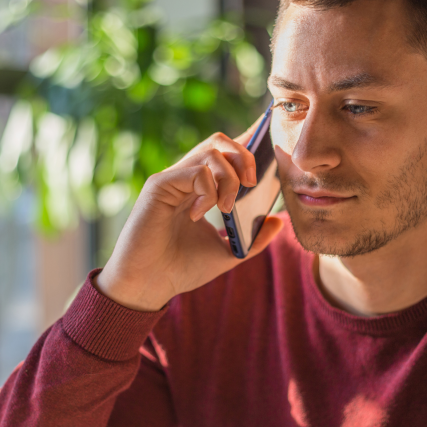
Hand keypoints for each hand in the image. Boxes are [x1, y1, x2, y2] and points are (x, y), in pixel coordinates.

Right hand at [94, 122, 284, 311]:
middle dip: (245, 155)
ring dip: (230, 177)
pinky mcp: (158, 185)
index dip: (249, 143)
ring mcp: (172, 179)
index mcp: (201, 189)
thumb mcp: (228, 253)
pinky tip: (197, 214)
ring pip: (211, 151)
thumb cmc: (181, 269)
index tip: (270, 149)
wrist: (148, 285)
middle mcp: (186, 178)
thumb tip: (277, 221)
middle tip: (252, 184)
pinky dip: (208, 190)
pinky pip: (197, 171)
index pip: (227, 153)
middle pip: (220, 141)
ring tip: (226, 207)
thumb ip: (254, 239)